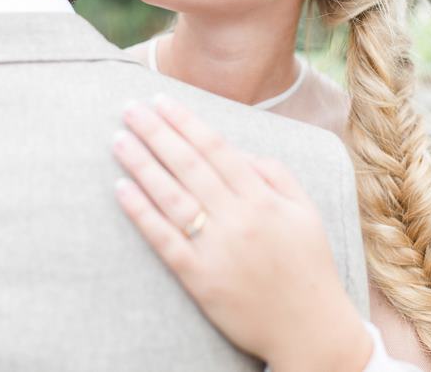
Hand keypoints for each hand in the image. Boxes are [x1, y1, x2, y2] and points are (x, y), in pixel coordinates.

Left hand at [113, 94, 371, 371]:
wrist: (310, 330)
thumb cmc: (309, 264)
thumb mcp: (304, 210)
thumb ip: (275, 172)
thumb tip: (237, 150)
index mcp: (262, 197)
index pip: (215, 148)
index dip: (185, 122)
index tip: (161, 101)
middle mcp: (237, 217)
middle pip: (188, 165)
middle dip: (156, 132)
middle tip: (129, 108)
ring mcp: (216, 248)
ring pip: (172, 197)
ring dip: (142, 165)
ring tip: (119, 140)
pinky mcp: (200, 279)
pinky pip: (164, 240)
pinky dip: (141, 213)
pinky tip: (121, 189)